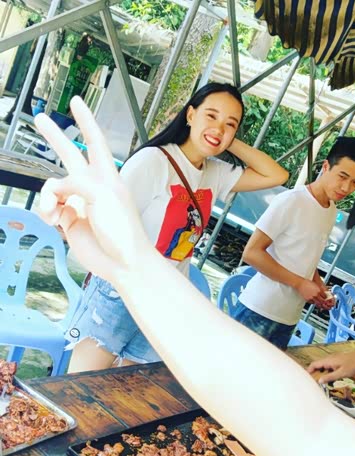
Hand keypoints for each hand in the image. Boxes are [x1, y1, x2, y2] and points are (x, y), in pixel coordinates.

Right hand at [35, 96, 144, 283]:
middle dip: (55, 137)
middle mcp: (91, 186)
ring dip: (48, 198)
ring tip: (56, 213)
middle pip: (69, 154)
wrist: (121, 262)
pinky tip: (55, 221)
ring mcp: (78, 203)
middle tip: (40, 118)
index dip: (84, 121)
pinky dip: (48, 212)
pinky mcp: (68, 220)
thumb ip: (77, 183)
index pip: (94, 141)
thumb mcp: (103, 196)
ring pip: (52, 187)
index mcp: (106, 176)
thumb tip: (57, 189)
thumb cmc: (122, 229)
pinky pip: (49, 208)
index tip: (76, 102)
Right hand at [295, 279, 326, 305]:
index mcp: (319, 291)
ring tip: (318, 301)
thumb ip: (319, 289)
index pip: (325, 296)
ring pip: (317, 303)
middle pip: (322, 301)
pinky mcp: (307, 299)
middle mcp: (316, 295)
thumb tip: (322, 292)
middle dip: (323, 301)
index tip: (325, 297)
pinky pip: (312, 303)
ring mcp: (311, 298)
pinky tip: (313, 300)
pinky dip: (313, 302)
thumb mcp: (315, 285)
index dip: (325, 297)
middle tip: (322, 300)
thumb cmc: (307, 283)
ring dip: (318, 303)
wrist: (300, 284)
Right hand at [307, 352, 354, 383]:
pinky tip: (331, 378)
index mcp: (327, 361)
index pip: (313, 364)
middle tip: (314, 383)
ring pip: (323, 367)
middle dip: (314, 374)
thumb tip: (319, 381)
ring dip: (321, 374)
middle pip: (317, 366)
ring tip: (323, 382)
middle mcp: (328, 359)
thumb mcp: (341, 373)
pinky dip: (327, 372)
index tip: (306, 379)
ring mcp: (332, 359)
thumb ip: (330, 377)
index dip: (308, 371)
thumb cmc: (353, 365)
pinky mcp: (336, 361)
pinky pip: (328, 366)